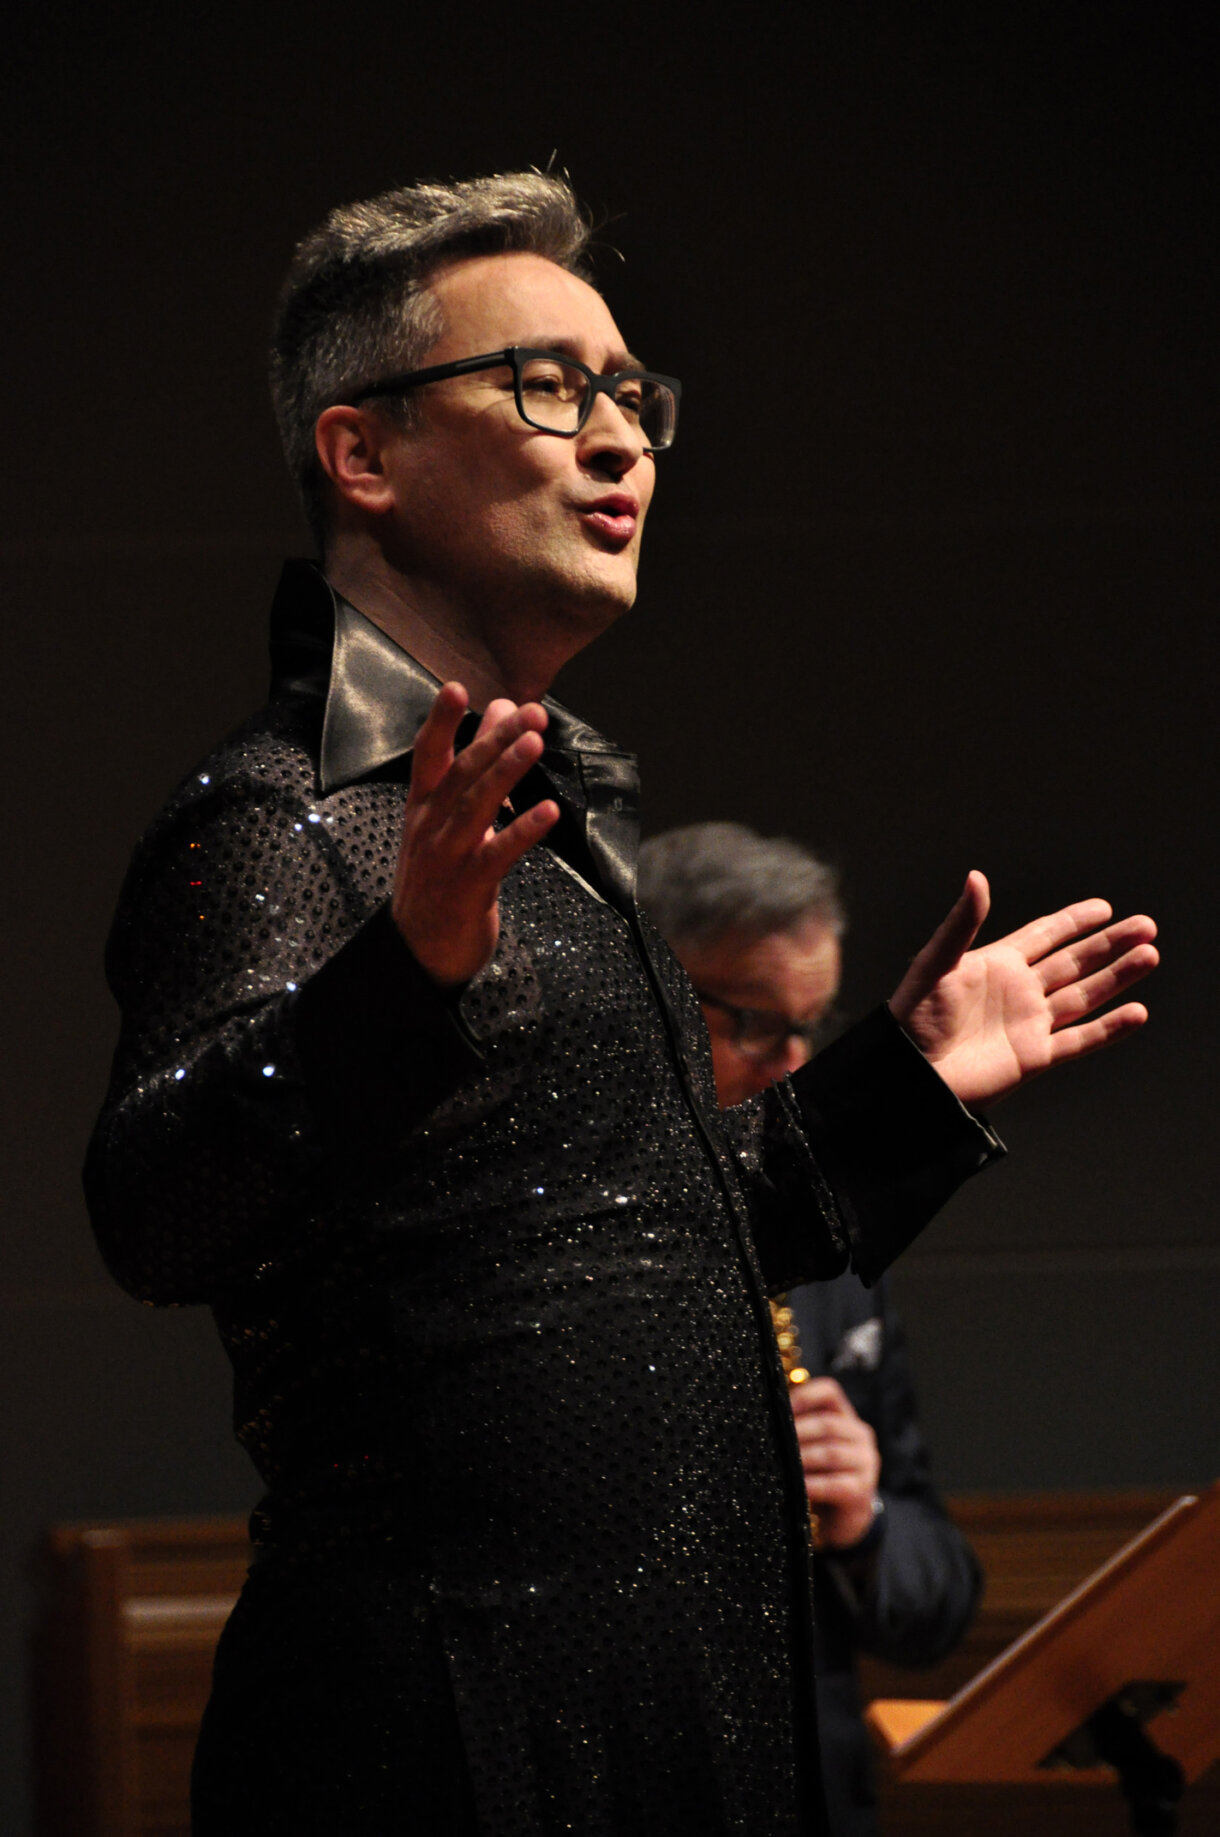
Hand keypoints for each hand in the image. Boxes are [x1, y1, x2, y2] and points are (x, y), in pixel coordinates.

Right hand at [392, 683, 557, 986]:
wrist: (419, 951)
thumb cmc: (440, 876)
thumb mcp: (449, 821)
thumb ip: (476, 768)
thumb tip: (502, 712)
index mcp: (422, 807)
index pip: (428, 756)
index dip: (441, 722)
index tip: (456, 687)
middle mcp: (429, 827)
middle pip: (461, 775)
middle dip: (494, 740)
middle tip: (529, 712)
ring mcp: (446, 858)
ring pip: (476, 808)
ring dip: (505, 773)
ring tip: (533, 744)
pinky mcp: (468, 889)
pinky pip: (497, 855)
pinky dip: (522, 832)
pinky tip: (548, 811)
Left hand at [790, 1377, 881, 1549]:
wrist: (844, 1517)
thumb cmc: (821, 1475)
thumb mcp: (812, 1447)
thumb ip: (798, 1430)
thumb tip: (763, 1419)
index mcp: (846, 1417)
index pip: (830, 1392)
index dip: (805, 1395)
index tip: (780, 1406)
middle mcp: (860, 1435)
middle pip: (828, 1424)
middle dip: (798, 1432)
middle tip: (773, 1440)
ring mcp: (866, 1462)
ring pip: (831, 1453)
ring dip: (803, 1458)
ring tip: (781, 1464)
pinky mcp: (863, 1489)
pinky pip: (836, 1484)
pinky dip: (814, 1485)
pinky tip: (798, 1487)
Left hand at [890, 871, 1157, 1106]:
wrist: (911, 1074)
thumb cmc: (912, 1019)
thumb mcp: (936, 965)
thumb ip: (961, 924)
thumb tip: (977, 876)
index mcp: (997, 964)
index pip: (1044, 935)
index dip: (1074, 921)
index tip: (1105, 907)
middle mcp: (1019, 991)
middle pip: (1074, 962)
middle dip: (1109, 944)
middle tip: (1146, 926)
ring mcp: (1030, 1024)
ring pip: (1084, 996)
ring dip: (1117, 977)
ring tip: (1149, 955)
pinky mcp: (1035, 1057)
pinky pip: (1080, 1040)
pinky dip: (1109, 1029)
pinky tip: (1136, 1013)